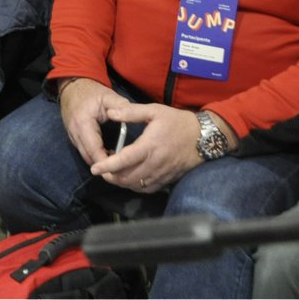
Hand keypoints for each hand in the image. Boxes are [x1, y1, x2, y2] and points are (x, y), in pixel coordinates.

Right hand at [57, 78, 134, 167]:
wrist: (73, 86)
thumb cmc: (91, 92)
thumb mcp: (108, 96)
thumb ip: (121, 107)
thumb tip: (135, 117)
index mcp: (83, 123)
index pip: (94, 149)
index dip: (106, 161)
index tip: (121, 167)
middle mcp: (75, 132)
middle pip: (88, 157)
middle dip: (103, 166)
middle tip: (122, 170)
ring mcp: (72, 135)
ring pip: (85, 156)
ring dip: (99, 162)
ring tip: (117, 164)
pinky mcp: (72, 137)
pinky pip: (83, 151)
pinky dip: (94, 156)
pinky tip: (107, 155)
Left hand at [90, 103, 204, 191]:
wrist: (204, 137)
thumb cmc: (177, 121)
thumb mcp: (154, 110)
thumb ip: (131, 112)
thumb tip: (110, 113)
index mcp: (149, 146)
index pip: (124, 160)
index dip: (107, 166)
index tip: (94, 168)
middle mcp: (155, 163)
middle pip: (127, 178)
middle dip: (111, 177)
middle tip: (101, 170)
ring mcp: (162, 174)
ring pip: (136, 186)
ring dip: (122, 182)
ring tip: (112, 174)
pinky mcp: (168, 180)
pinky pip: (148, 189)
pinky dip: (135, 186)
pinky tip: (130, 178)